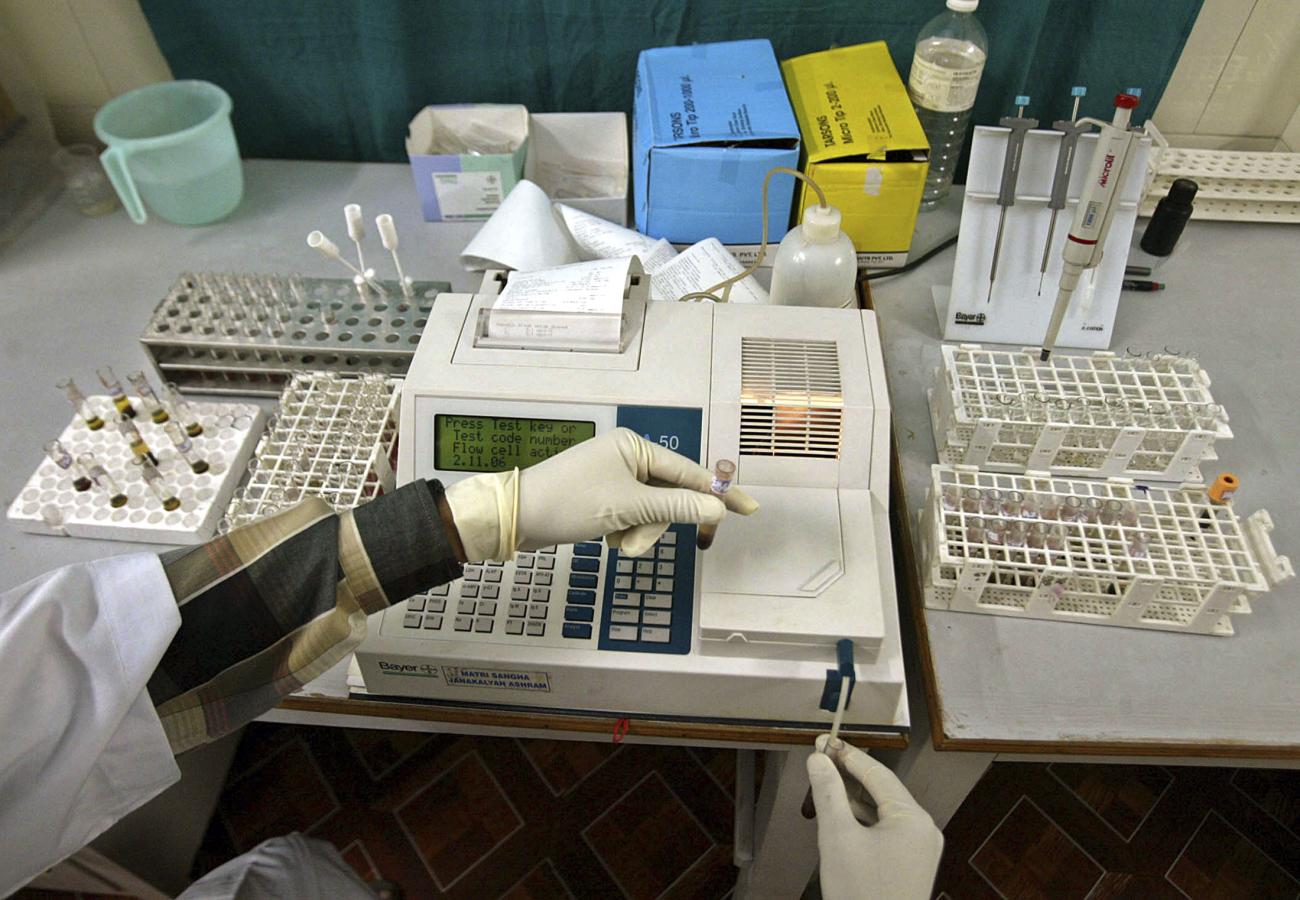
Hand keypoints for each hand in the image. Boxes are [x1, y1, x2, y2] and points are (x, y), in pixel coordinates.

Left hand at [444, 428, 757, 559]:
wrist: (517, 517)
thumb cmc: (570, 503)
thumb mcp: (628, 507)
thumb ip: (676, 507)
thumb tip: (716, 507)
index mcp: (635, 448)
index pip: (688, 473)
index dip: (718, 493)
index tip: (749, 508)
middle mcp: (628, 458)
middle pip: (670, 498)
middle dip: (655, 525)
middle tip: (634, 541)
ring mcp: (615, 479)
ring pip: (651, 514)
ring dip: (638, 534)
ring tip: (614, 542)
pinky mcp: (604, 500)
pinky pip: (632, 520)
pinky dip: (623, 534)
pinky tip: (603, 538)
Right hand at [806, 736, 943, 899]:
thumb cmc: (861, 894)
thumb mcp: (837, 838)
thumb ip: (828, 793)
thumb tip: (818, 760)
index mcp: (913, 818)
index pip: (877, 773)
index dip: (847, 755)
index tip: (823, 742)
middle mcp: (923, 830)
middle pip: (882, 790)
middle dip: (850, 775)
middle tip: (820, 759)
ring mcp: (921, 849)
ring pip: (883, 811)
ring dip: (855, 799)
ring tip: (825, 786)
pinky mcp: (912, 865)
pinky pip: (888, 831)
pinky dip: (864, 821)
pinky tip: (842, 819)